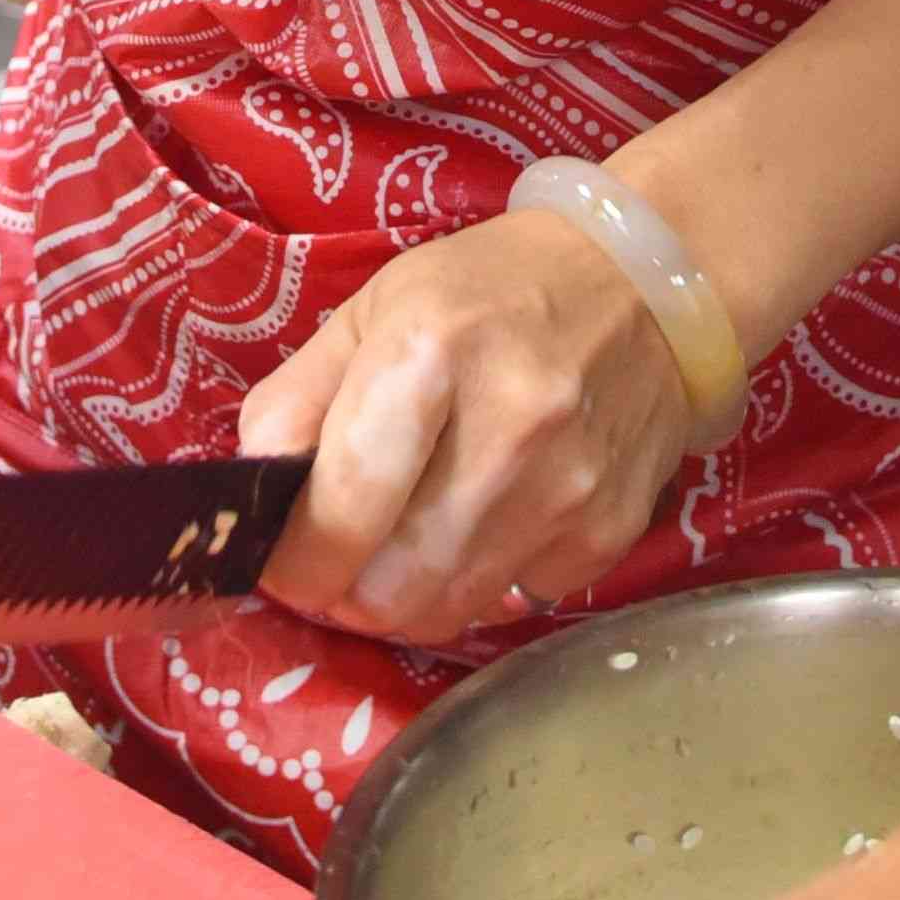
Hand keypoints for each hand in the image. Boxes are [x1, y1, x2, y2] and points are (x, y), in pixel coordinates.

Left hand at [237, 206, 705, 644]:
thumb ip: (295, 401)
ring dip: (403, 598)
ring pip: (447, 611)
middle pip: (388, 587)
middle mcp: (508, 430)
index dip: (292, 560)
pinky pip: (512, 603)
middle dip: (342, 590)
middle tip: (337, 559)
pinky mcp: (609, 533)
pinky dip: (479, 585)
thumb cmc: (490, 292)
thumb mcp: (372, 309)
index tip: (281, 558)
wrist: (648, 287)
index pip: (339, 511)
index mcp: (429, 355)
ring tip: (399, 547)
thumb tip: (251, 494)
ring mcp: (567, 490)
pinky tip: (481, 528)